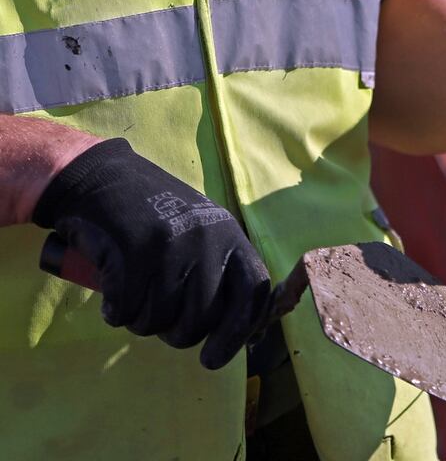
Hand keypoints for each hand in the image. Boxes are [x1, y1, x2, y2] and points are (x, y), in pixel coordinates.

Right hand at [32, 139, 271, 369]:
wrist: (101, 178)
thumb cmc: (155, 216)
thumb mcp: (202, 234)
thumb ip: (221, 273)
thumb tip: (242, 334)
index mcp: (231, 238)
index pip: (252, 294)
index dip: (238, 332)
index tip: (214, 358)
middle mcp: (207, 240)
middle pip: (201, 318)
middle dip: (178, 334)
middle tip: (162, 325)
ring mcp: (171, 244)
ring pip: (160, 318)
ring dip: (143, 322)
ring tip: (136, 301)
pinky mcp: (133, 250)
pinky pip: (127, 309)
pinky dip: (117, 313)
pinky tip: (114, 301)